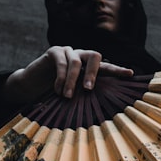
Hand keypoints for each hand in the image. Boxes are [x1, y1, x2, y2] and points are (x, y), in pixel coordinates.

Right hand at [7, 46, 133, 100]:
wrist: (30, 86)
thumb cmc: (54, 93)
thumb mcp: (72, 95)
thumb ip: (83, 95)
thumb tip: (100, 109)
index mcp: (89, 67)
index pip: (106, 67)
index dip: (117, 70)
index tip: (130, 74)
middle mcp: (81, 56)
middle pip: (95, 56)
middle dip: (94, 73)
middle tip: (88, 89)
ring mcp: (68, 52)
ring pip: (77, 62)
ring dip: (72, 81)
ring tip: (67, 96)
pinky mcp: (55, 51)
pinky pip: (62, 62)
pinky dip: (60, 77)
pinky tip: (57, 90)